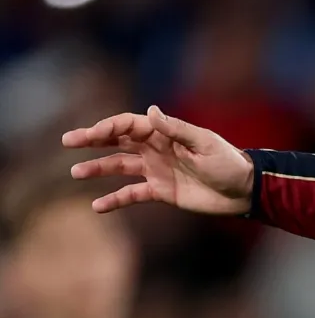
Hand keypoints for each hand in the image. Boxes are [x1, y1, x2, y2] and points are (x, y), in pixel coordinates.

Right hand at [61, 106, 252, 214]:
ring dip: (97, 168)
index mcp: (165, 134)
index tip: (90, 135)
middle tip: (68, 141)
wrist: (244, 191)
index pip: (129, 125)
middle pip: (117, 141)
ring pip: (119, 166)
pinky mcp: (161, 191)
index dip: (108, 127)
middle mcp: (156, 149)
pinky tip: (96, 206)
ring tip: (76, 172)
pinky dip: (115, 199)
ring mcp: (156, 170)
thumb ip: (176, 130)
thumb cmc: (228, 163)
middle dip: (92, 140)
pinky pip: (132, 194)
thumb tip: (150, 112)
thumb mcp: (205, 144)